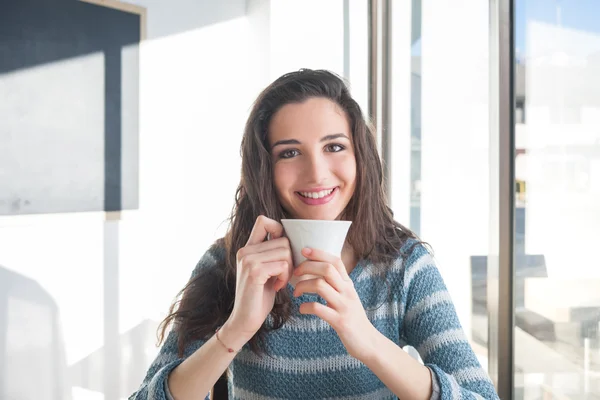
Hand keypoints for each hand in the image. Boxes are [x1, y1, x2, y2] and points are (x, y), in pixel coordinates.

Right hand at [224, 216, 292, 346]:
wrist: (245, 320)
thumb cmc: (259, 296)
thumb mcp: (266, 271)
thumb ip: (272, 254)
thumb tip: (293, 238)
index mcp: (247, 248)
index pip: (264, 221)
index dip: (279, 229)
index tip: (283, 250)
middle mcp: (245, 250)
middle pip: (283, 240)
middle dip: (290, 258)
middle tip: (284, 274)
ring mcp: (248, 260)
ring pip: (285, 251)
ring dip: (289, 268)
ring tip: (280, 281)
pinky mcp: (254, 271)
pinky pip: (283, 264)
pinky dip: (285, 277)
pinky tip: (277, 287)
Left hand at [292, 247, 377, 360]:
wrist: (367, 342)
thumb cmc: (352, 318)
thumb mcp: (347, 297)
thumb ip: (336, 284)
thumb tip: (316, 272)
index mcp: (348, 284)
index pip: (336, 261)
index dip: (319, 253)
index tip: (304, 250)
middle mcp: (347, 292)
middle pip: (327, 269)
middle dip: (307, 267)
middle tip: (295, 273)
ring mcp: (344, 306)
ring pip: (321, 286)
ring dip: (303, 286)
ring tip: (296, 292)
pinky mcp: (340, 321)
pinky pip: (319, 309)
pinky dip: (306, 306)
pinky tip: (301, 309)